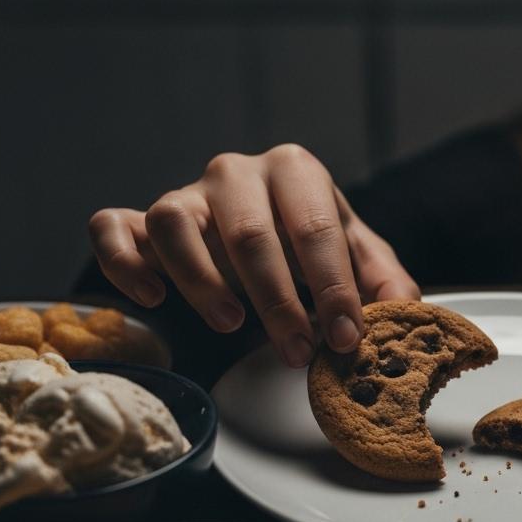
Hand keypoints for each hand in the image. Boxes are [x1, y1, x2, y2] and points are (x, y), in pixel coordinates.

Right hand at [89, 144, 419, 366]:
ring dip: (202, 281)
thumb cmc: (308, 246)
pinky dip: (126, 262)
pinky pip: (115, 229)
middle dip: (278, 301)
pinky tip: (153, 298)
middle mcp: (236, 172)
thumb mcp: (355, 258)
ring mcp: (184, 194)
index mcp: (296, 171)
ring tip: (231, 324)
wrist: (253, 235)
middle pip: (249, 232)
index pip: (315, 227)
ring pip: (176, 224)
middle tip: (296, 350)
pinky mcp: (139, 219)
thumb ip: (385, 282)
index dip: (333, 287)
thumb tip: (407, 311)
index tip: (344, 337)